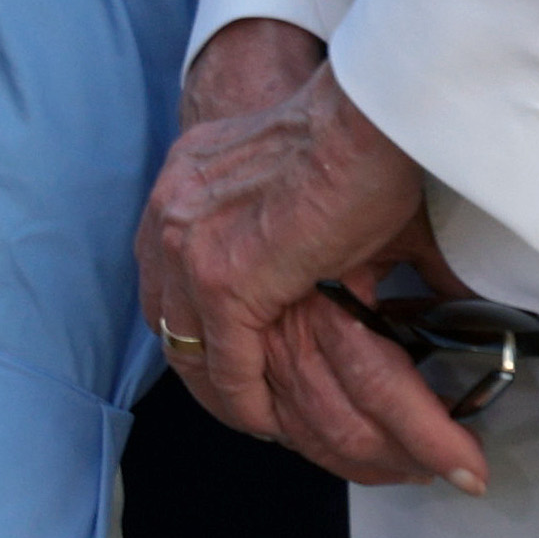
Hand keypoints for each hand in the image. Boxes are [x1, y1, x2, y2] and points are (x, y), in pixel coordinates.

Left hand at [135, 25, 483, 490]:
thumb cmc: (361, 139)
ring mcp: (190, 243)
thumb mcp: (301, 185)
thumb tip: (337, 279)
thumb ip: (290, 230)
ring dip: (220, 388)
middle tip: (237, 402)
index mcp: (186, 179)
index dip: (195, 319)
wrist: (372, 115)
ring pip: (188, 341)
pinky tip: (267, 421)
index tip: (226, 355)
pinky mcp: (226, 278)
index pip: (169, 269)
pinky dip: (245, 394)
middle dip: (198, 362)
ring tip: (255, 422)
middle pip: (166, 309)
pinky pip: (225, 356)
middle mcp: (171, 207)